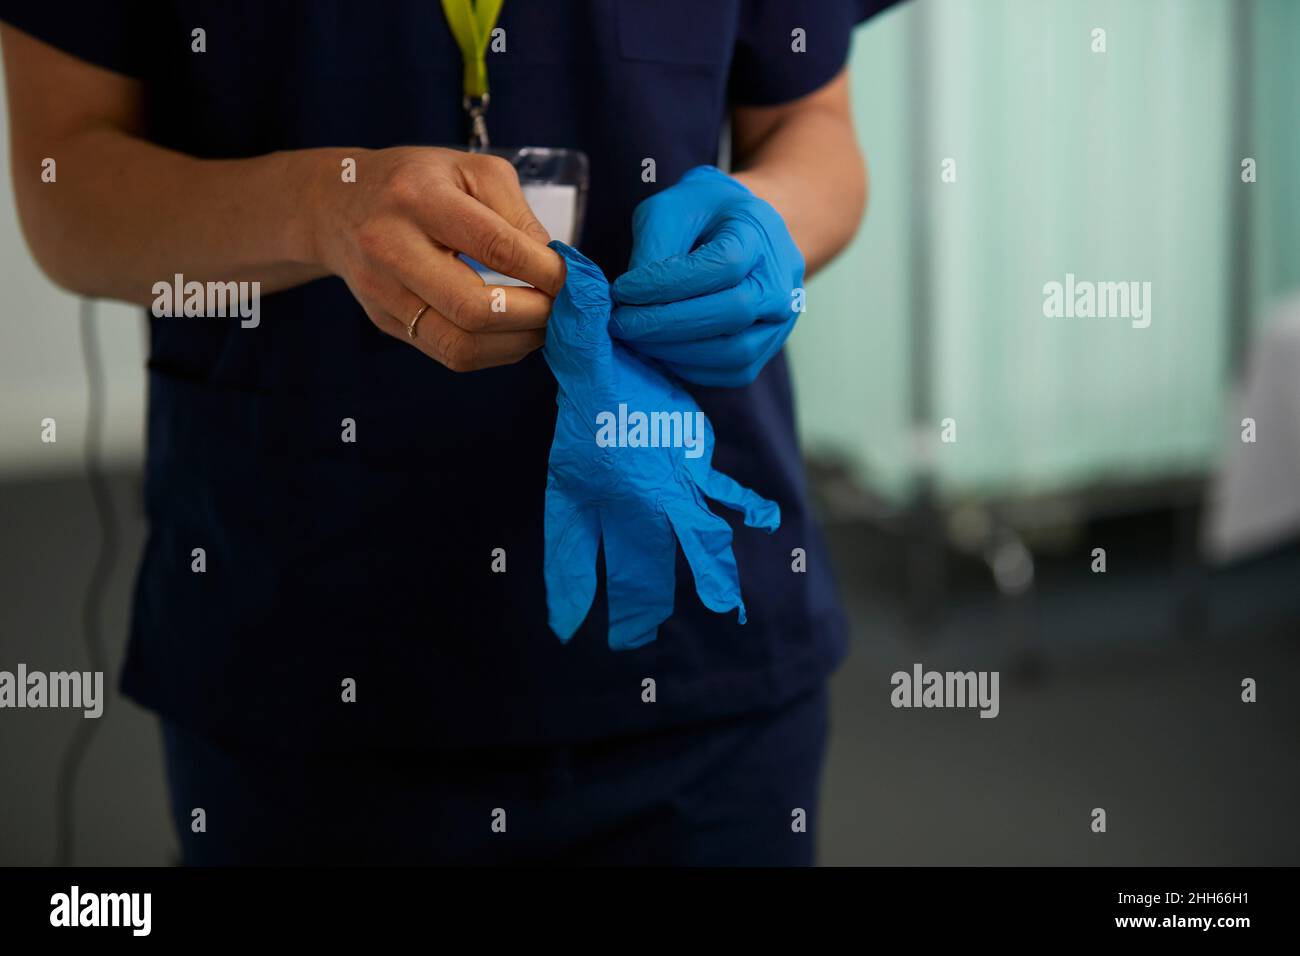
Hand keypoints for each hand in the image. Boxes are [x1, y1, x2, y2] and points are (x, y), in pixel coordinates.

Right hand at [312, 146, 565, 370]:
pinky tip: (513, 332)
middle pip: (474, 309)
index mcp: (418, 197)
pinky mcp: (384, 322)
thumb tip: (557, 270)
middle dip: (534, 316)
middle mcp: (391, 247)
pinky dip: (494, 351)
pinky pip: (449, 354)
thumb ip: (517, 216)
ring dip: (517, 343)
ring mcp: (382, 292)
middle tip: (562, 308)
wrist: (339, 203)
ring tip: (543, 324)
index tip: (575, 281)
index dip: (545, 272)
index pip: (493, 247)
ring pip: (461, 345)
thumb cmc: (419, 181)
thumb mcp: (472, 170)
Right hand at [543, 241, 778, 649]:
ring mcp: (662, 485)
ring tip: (726, 604)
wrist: (631, 355)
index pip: (569, 537)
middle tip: (633, 639)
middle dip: (632, 597)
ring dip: (699, 568)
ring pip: (682, 536)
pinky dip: (745, 505)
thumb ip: (578, 324)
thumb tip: (575, 272)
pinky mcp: (691, 469)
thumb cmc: (596, 365)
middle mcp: (625, 491)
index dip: (567, 581)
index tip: (564, 624)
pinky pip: (722, 494)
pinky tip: (769, 517)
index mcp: (586, 477)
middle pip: (628, 555)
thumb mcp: (584, 349)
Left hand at [609, 166, 804, 387]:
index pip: (723, 265)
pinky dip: (690, 367)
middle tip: (621, 323)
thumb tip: (632, 298)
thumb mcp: (670, 210)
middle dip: (668, 323)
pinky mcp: (767, 349)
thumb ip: (653, 247)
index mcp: (759, 232)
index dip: (668, 283)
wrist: (742, 232)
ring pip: (736, 351)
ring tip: (635, 339)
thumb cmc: (701, 216)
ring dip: (676, 351)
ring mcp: (780, 319)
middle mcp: (780, 279)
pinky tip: (658, 350)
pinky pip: (732, 371)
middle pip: (734, 312)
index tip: (622, 289)